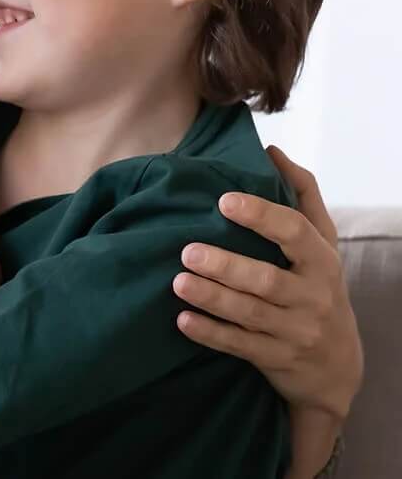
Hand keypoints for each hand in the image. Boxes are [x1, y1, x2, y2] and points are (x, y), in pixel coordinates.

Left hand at [172, 146, 362, 421]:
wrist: (336, 364)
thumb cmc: (318, 286)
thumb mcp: (321, 242)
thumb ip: (301, 194)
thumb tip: (272, 150)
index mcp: (322, 260)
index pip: (296, 232)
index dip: (262, 216)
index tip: (224, 201)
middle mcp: (313, 296)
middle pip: (268, 279)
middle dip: (227, 266)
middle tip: (187, 250)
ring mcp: (296, 331)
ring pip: (251, 314)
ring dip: (213, 298)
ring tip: (178, 281)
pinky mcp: (276, 358)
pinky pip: (240, 346)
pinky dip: (211, 334)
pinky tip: (183, 320)